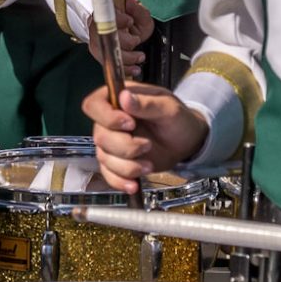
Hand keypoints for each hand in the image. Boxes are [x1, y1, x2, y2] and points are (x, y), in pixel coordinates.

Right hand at [83, 81, 206, 193]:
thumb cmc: (177, 119)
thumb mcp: (168, 108)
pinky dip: (120, 181)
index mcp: (118, 99)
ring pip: (104, 157)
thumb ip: (146, 103)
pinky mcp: (116, 162)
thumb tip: (124, 96)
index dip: (106, 117)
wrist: (186, 143)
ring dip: (127, 166)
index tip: (130, 124)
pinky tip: (134, 185)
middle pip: (100, 136)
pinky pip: (108, 174)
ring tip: (148, 165)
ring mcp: (111, 142)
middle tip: (147, 146)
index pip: (94, 105)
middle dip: (125, 146)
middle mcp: (109, 120)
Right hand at [86, 0, 152, 76]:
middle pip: (106, 36)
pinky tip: (134, 69)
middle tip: (137, 40)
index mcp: (106, 11)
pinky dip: (123, 68)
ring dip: (126, 58)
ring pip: (107, 52)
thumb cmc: (132, 21)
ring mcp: (95, 40)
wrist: (125, 31)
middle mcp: (97, 26)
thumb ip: (138, 9)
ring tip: (140, 56)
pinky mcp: (98, 52)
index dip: (120, 20)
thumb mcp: (140, 14)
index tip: (130, 21)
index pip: (107, 14)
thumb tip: (130, 2)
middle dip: (126, 42)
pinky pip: (108, 63)